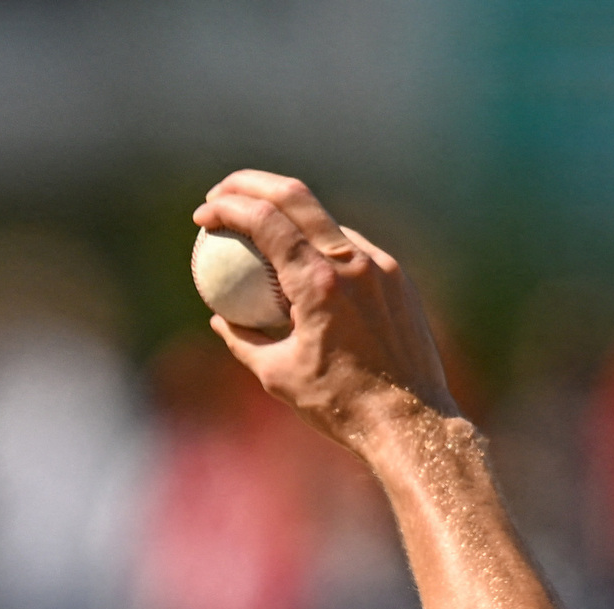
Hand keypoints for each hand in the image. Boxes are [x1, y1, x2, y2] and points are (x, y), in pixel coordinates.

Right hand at [195, 171, 456, 450]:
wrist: (410, 419)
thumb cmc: (338, 405)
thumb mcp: (276, 375)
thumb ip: (243, 339)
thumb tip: (219, 318)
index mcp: (318, 284)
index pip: (266, 221)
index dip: (227, 208)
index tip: (203, 215)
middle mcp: (352, 263)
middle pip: (296, 197)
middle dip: (250, 184)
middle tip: (222, 193)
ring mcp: (380, 265)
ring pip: (326, 221)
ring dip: (288, 215)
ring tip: (261, 231)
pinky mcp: (397, 277)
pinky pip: (352, 249)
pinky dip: (320, 246)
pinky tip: (304, 266)